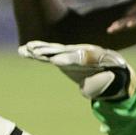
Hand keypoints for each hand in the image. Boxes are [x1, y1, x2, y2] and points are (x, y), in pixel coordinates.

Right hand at [18, 40, 135, 100]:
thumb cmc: (113, 77)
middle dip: (50, 51)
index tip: (55, 62)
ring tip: (26, 49)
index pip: (80, 57)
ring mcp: (71, 53)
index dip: (68, 59)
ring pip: (53, 50)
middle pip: (63, 51)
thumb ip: (99, 84)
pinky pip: (48, 54)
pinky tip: (23, 50)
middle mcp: (81, 51)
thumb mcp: (111, 81)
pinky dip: (36, 52)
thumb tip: (89, 85)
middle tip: (35, 51)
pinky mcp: (62, 57)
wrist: (112, 68)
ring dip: (39, 50)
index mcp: (95, 56)